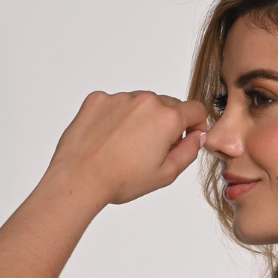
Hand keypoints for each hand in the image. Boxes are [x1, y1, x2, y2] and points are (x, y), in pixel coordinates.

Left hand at [46, 90, 207, 205]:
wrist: (80, 178)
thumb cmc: (121, 180)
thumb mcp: (166, 174)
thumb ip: (189, 152)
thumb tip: (196, 136)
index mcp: (167, 118)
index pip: (195, 109)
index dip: (196, 125)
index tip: (188, 136)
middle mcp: (145, 101)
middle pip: (167, 105)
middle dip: (166, 124)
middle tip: (152, 151)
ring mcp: (120, 97)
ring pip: (141, 104)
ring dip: (141, 120)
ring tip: (127, 147)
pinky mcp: (98, 99)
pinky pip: (116, 104)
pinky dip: (117, 118)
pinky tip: (110, 140)